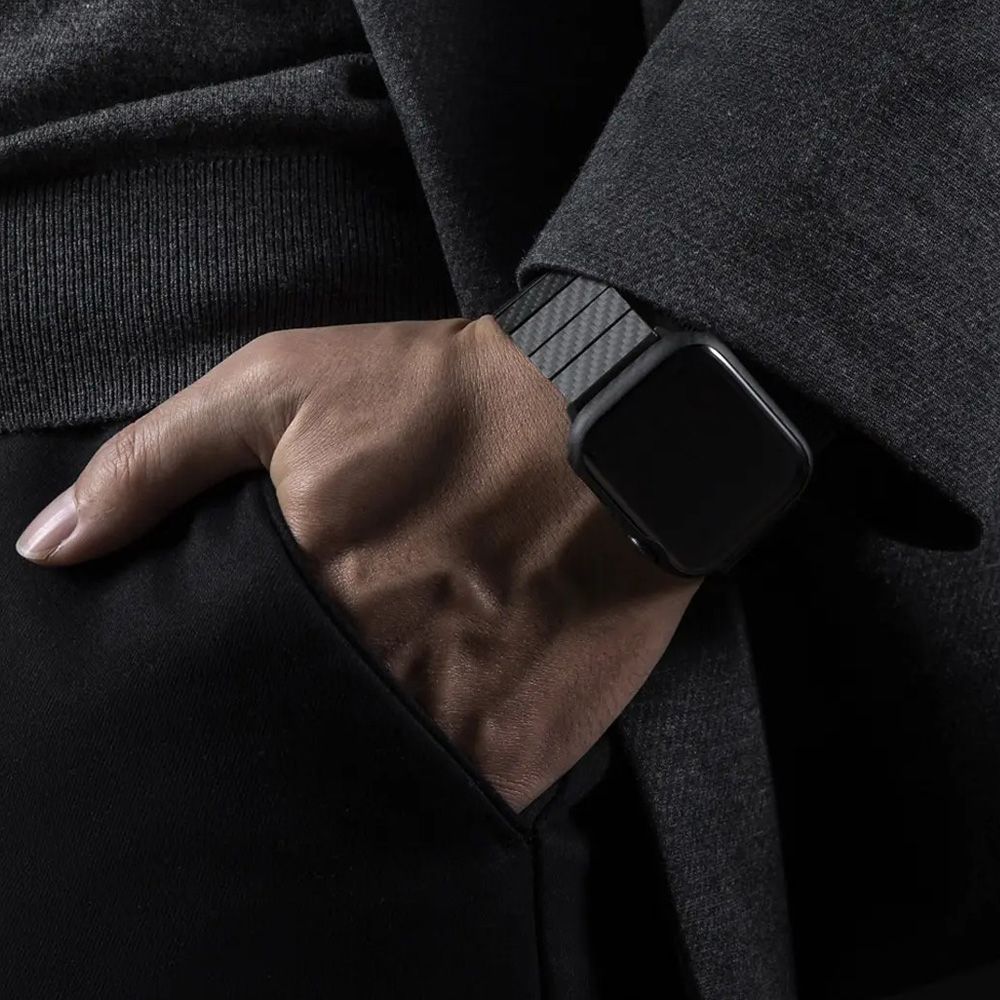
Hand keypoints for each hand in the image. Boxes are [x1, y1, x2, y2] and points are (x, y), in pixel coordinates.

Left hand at [14, 315, 700, 811]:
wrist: (610, 423)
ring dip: (361, 755)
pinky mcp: (523, 752)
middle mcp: (373, 672)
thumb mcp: (283, 386)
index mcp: (305, 593)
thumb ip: (156, 461)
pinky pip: (453, 799)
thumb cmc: (448, 395)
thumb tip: (51, 547)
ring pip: (368, 783)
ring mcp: (452, 723)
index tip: (240, 669)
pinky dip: (436, 778)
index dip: (217, 688)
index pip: (217, 690)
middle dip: (284, 723)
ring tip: (387, 695)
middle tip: (330, 669)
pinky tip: (444, 721)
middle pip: (289, 741)